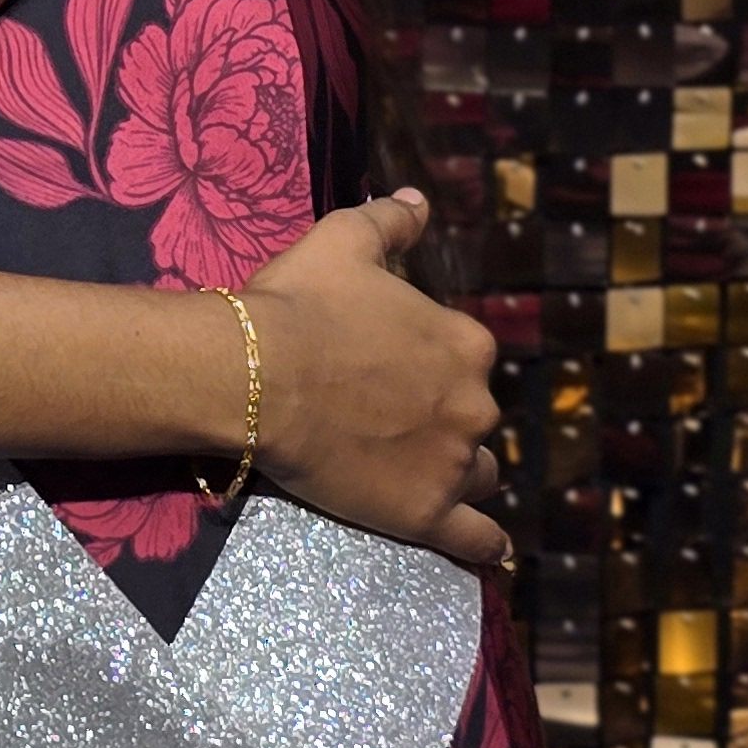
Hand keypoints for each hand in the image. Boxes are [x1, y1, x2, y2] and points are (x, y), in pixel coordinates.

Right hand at [236, 190, 508, 573]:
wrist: (257, 374)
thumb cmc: (299, 303)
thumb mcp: (343, 240)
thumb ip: (391, 221)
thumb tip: (419, 200)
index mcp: (465, 343)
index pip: (465, 356)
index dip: (427, 360)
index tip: (388, 363)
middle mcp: (475, 405)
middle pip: (472, 416)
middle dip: (441, 415)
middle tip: (387, 414)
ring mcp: (453, 464)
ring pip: (477, 473)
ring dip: (457, 468)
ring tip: (415, 468)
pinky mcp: (427, 514)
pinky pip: (478, 538)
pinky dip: (487, 543)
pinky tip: (490, 548)